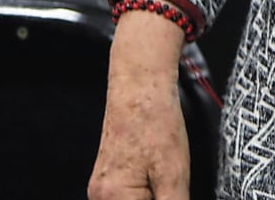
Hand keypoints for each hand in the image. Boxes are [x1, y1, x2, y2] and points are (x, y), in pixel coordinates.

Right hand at [89, 11, 190, 198]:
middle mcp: (100, 197)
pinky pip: (129, 199)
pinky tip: (162, 184)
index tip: (174, 195)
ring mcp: (103, 190)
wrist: (140, 86)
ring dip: (156, 199)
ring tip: (169, 185)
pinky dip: (148, 197)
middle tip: (173, 189)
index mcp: (112, 198)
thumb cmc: (155, 122)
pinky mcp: (110, 182)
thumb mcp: (174, 175)